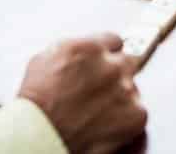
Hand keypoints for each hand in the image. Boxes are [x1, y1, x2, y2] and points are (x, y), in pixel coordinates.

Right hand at [18, 33, 146, 153]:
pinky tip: (108, 125)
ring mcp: (125, 90)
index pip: (114, 40)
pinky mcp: (135, 115)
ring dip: (120, 97)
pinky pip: (139, 111)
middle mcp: (111, 65)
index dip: (107, 54)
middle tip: (102, 90)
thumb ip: (72, 49)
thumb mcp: (45, 59)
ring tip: (99, 113)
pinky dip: (127, 120)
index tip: (105, 62)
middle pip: (127, 61)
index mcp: (90, 48)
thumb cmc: (36, 103)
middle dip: (116, 73)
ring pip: (132, 87)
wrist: (40, 134)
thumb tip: (82, 50)